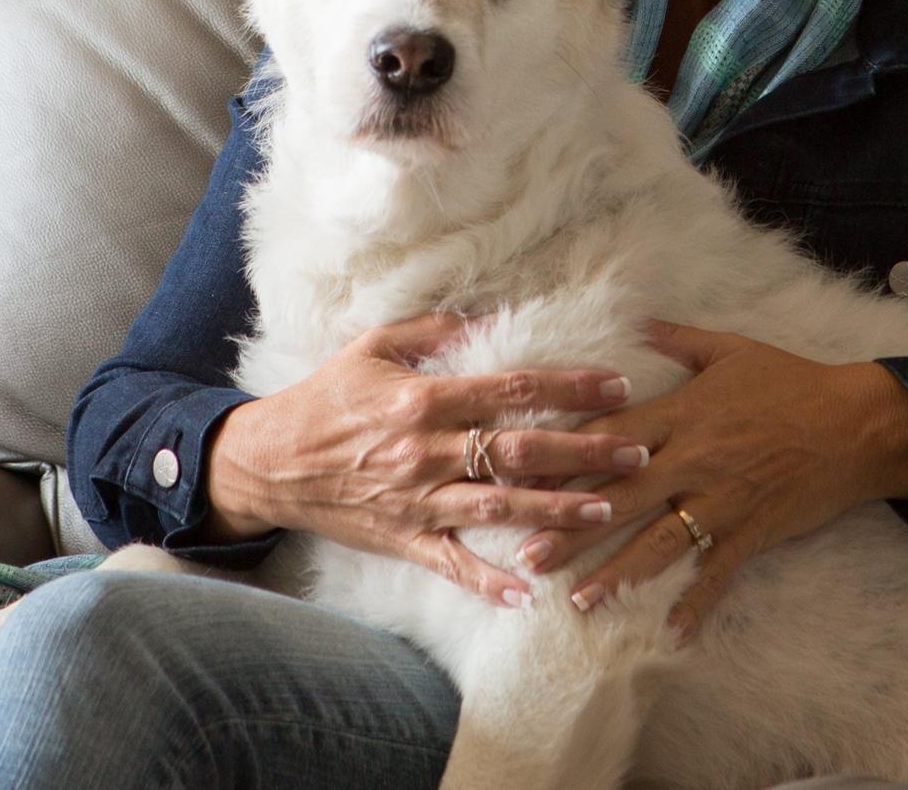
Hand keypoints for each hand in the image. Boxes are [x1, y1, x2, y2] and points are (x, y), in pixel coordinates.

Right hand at [200, 313, 649, 606]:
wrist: (268, 460)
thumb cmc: (327, 396)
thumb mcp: (375, 346)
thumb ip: (434, 331)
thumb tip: (491, 315)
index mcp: (422, 399)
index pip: (510, 389)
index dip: (568, 387)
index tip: (617, 385)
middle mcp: (424, 451)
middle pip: (518, 450)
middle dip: (584, 451)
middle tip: (638, 450)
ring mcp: (415, 500)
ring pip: (498, 507)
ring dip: (556, 510)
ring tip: (608, 510)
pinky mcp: (402, 538)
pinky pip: (451, 564)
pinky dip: (489, 581)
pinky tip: (531, 592)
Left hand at [513, 319, 907, 638]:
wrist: (856, 422)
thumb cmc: (791, 380)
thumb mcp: (730, 348)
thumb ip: (676, 339)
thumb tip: (633, 319)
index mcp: (682, 413)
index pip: (610, 439)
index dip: (565, 459)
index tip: (524, 479)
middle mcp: (694, 460)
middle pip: (621, 498)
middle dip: (571, 530)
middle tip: (528, 557)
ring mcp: (722, 500)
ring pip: (659, 543)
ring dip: (617, 574)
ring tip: (578, 601)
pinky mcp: (752, 531)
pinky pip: (718, 574)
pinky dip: (696, 604)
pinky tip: (668, 635)